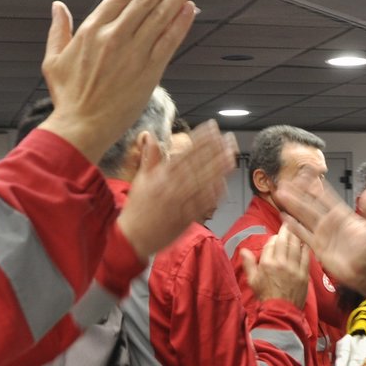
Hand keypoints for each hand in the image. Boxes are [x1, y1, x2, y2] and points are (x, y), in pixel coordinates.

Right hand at [37, 0, 199, 162]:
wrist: (81, 127)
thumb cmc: (68, 98)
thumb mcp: (53, 60)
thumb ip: (58, 30)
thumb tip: (58, 7)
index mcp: (92, 30)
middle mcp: (114, 36)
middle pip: (145, 0)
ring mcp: (134, 53)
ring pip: (160, 17)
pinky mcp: (149, 71)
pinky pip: (169, 41)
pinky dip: (181, 24)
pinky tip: (190, 10)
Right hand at [116, 121, 235, 259]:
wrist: (133, 238)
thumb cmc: (137, 209)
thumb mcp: (140, 180)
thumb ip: (150, 158)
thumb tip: (151, 136)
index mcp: (160, 176)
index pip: (184, 153)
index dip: (200, 139)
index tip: (212, 128)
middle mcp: (171, 188)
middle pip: (197, 165)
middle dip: (214, 150)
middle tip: (228, 139)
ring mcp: (180, 203)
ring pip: (202, 183)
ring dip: (218, 169)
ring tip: (231, 156)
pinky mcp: (186, 219)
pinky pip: (202, 204)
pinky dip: (213, 194)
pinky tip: (224, 183)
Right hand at [239, 229, 309, 306]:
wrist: (280, 311)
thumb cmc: (265, 295)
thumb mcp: (252, 280)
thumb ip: (248, 263)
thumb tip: (243, 250)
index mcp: (267, 263)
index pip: (271, 243)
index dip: (273, 238)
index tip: (275, 238)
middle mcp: (280, 263)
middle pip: (284, 240)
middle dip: (286, 229)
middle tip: (288, 222)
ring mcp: (294, 268)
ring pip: (296, 245)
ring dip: (296, 235)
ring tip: (296, 227)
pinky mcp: (304, 273)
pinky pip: (306, 256)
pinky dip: (306, 247)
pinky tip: (306, 242)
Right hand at [275, 178, 365, 290]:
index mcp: (342, 214)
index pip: (325, 196)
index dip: (315, 185)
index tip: (305, 173)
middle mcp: (330, 222)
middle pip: (310, 204)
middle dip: (297, 193)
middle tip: (285, 181)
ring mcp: (322, 234)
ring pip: (304, 216)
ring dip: (292, 205)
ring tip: (280, 194)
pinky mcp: (317, 246)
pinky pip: (303, 234)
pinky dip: (293, 226)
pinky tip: (284, 218)